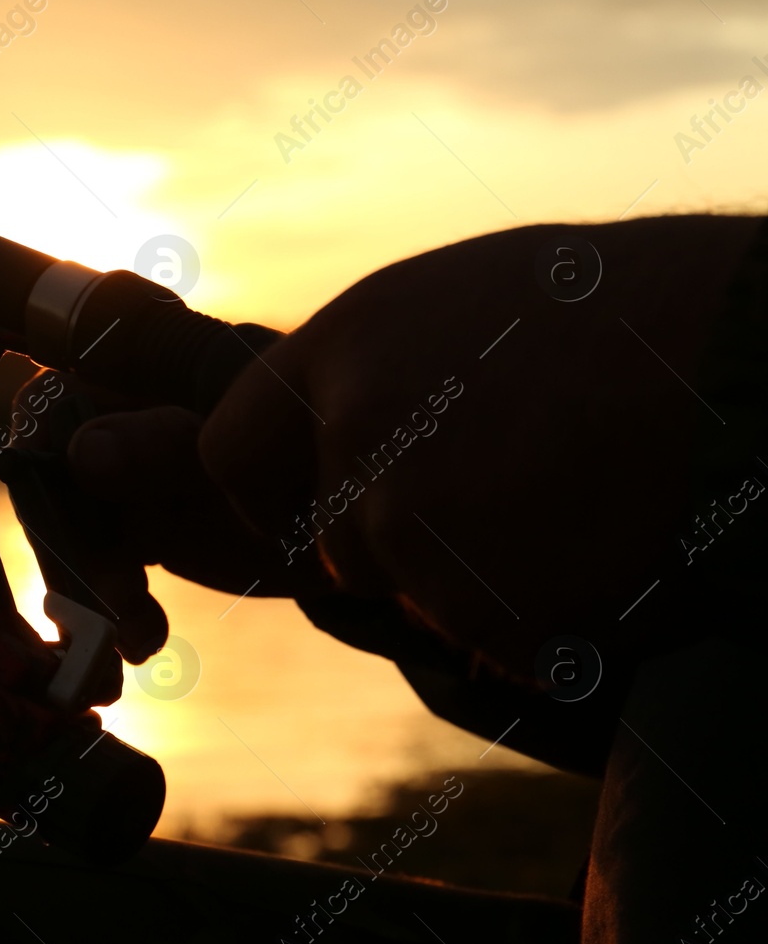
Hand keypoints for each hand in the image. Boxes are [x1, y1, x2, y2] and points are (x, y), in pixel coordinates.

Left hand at [196, 213, 764, 677]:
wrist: (751, 362)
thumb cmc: (639, 315)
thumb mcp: (473, 303)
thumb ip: (380, 372)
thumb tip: (332, 426)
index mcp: (344, 344)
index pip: (228, 451)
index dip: (269, 494)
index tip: (316, 510)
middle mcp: (354, 429)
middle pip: (334, 545)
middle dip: (401, 551)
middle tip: (509, 505)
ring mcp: (410, 518)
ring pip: (418, 599)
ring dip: (482, 585)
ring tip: (580, 508)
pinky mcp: (478, 598)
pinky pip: (495, 641)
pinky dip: (547, 625)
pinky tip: (611, 549)